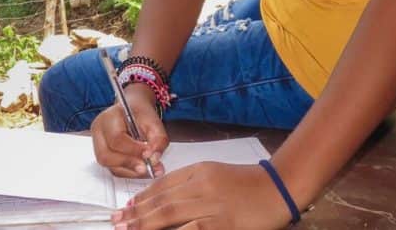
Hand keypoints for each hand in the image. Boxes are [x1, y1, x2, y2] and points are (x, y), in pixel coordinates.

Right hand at [91, 83, 168, 177]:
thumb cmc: (140, 113)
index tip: (149, 155)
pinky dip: (129, 172)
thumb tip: (154, 158)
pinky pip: (113, 169)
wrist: (133, 109)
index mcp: (108, 118)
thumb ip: (157, 139)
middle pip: (106, 156)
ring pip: (109, 166)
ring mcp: (98, 145)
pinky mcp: (104, 155)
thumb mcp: (154, 121)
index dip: (133, 150)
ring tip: (148, 169)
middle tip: (148, 167)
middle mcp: (98, 132)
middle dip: (129, 164)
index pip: (116, 139)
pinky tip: (141, 169)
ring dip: (130, 171)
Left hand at [110, 162, 291, 229]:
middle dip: (136, 214)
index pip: (163, 184)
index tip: (126, 208)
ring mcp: (211, 207)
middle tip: (117, 222)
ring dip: (146, 225)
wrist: (278, 188)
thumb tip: (165, 198)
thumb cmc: (248, 183)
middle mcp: (202, 186)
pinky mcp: (221, 225)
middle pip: (162, 201)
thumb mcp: (216, 174)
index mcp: (200, 171)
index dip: (142, 197)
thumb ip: (192, 182)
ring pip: (170, 216)